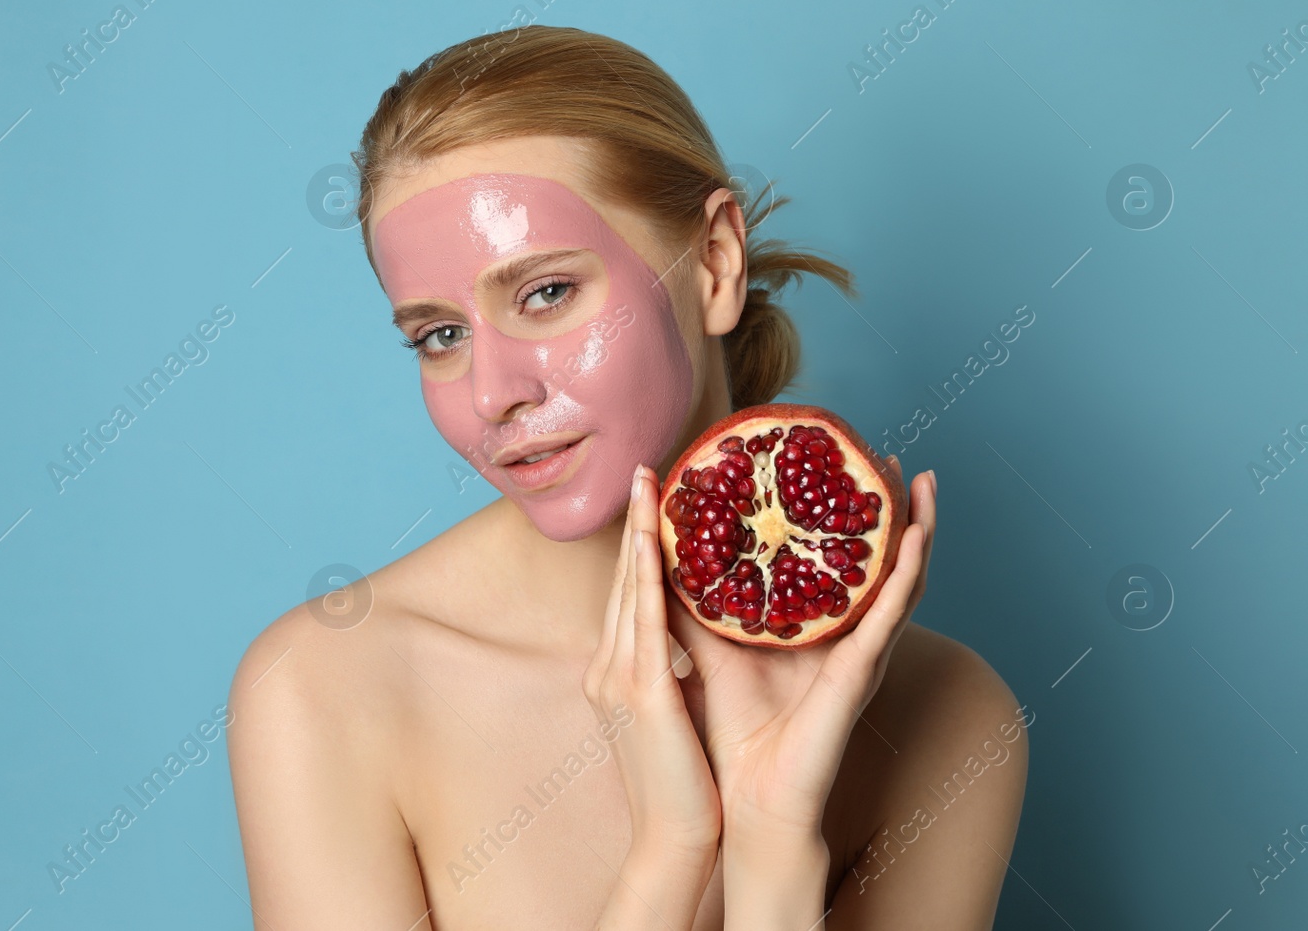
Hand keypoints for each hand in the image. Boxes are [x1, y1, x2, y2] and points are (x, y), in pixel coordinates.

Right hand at [583, 463, 722, 859]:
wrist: (676, 838)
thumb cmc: (687, 781)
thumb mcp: (676, 710)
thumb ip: (677, 667)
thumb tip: (698, 633)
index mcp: (619, 670)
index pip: (630, 593)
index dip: (638, 542)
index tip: (652, 497)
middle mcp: (610, 665)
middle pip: (622, 579)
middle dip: (634, 523)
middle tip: (648, 468)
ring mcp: (621, 676)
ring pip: (629, 588)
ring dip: (638, 531)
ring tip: (649, 482)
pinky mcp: (643, 691)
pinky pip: (645, 619)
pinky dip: (646, 574)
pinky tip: (652, 538)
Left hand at [664, 457, 937, 851]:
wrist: (744, 799)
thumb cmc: (730, 730)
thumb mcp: (706, 644)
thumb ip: (692, 598)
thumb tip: (661, 542)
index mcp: (809, 629)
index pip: (831, 560)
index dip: (837, 515)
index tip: (835, 461)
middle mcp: (842, 636)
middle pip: (873, 562)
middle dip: (888, 510)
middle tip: (891, 456)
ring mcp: (857, 653)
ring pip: (899, 580)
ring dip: (917, 528)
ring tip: (926, 481)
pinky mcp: (859, 672)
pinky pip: (891, 615)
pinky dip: (908, 574)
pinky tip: (919, 537)